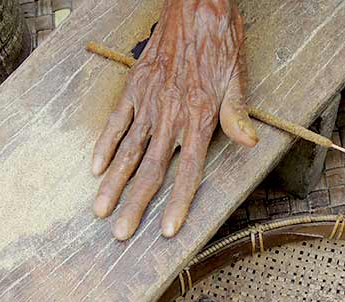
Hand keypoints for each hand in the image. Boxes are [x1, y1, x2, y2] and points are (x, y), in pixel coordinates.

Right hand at [92, 0, 257, 240]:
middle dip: (136, 206)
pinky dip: (104, 145)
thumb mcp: (238, 76)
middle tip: (122, 234)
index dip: (178, 203)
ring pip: (129, 152)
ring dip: (114, 185)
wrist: (196, 3)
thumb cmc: (220, 40)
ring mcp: (149, 103)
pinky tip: (95, 170)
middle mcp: (172, 116)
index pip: (188, 171)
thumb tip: (249, 142)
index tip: (167, 230)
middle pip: (151, 171)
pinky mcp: (134, 88)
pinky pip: (116, 122)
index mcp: (200, 118)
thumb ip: (237, 114)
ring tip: (101, 211)